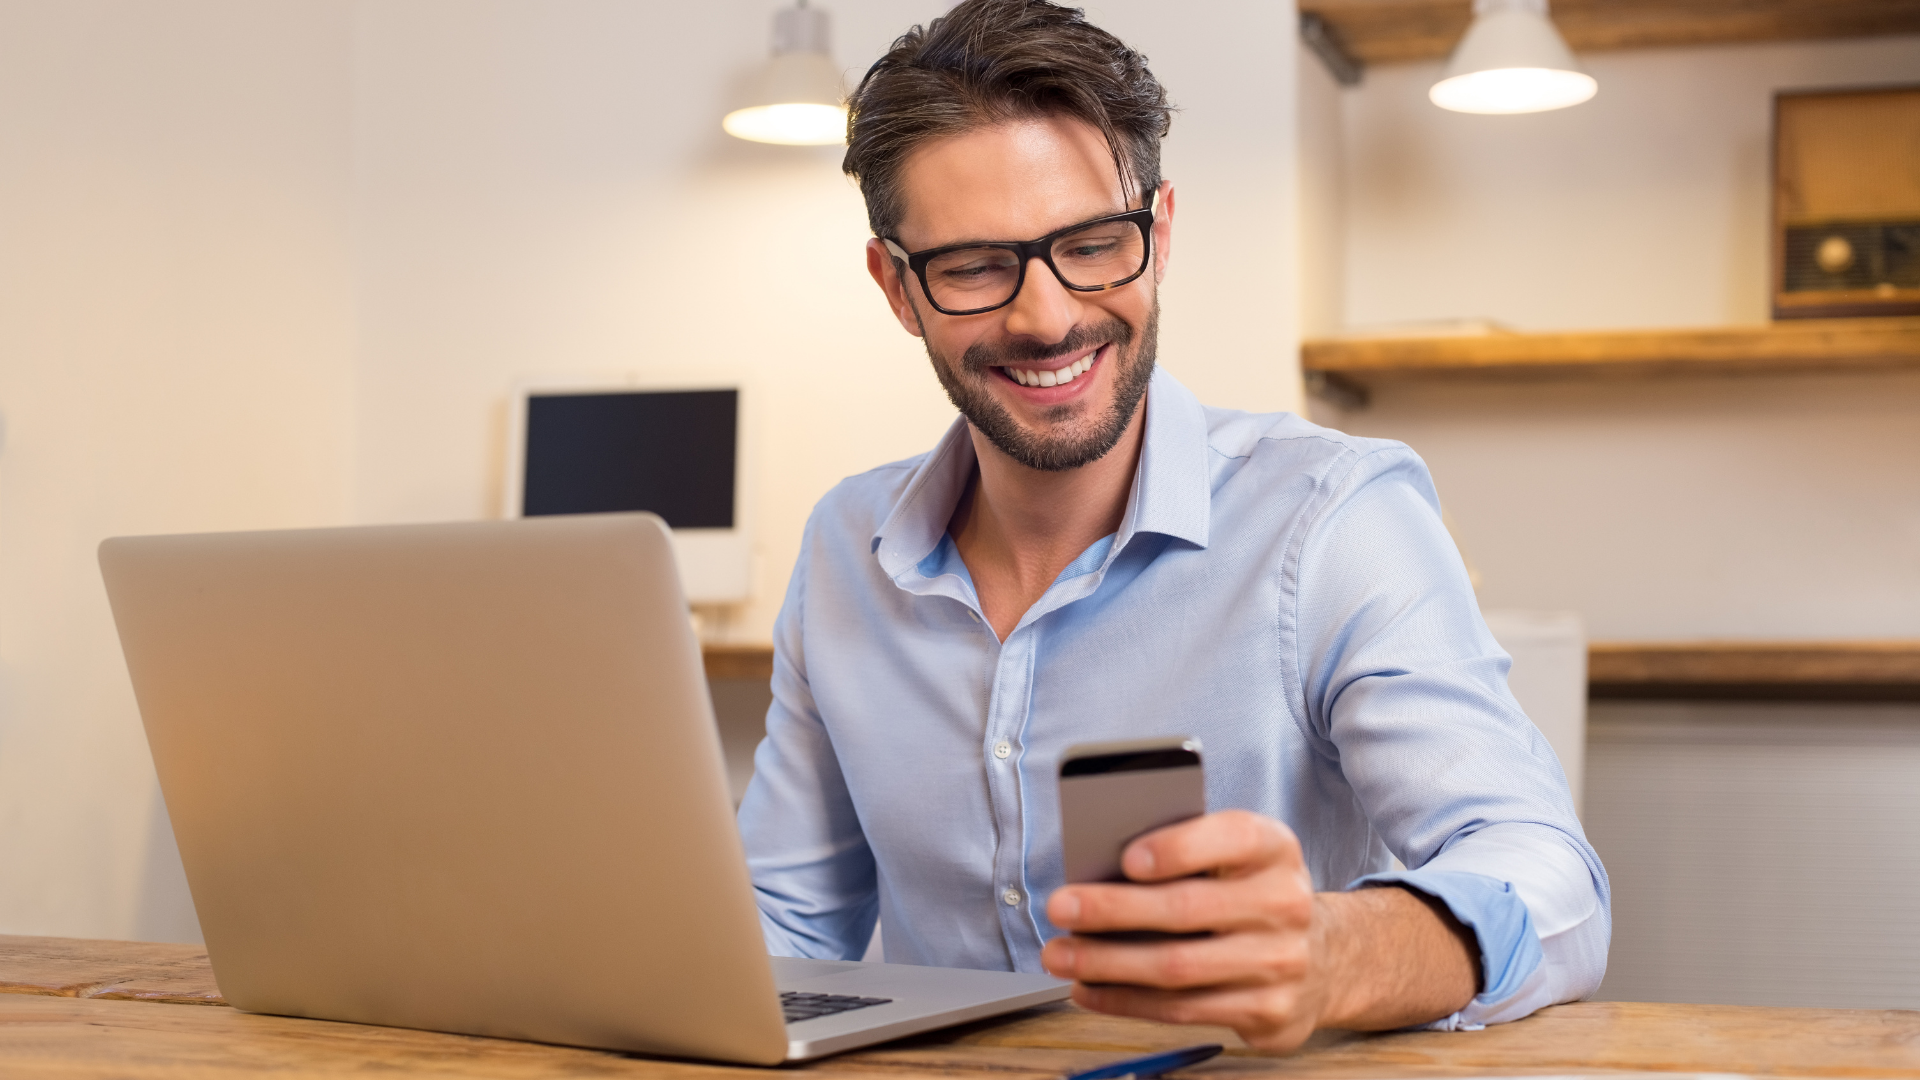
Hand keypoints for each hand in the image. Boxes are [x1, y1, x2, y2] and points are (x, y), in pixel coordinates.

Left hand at [1041, 810, 1476, 1049]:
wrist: (1318, 958)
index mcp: (1274, 848)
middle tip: (1060, 906)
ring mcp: (1281, 962)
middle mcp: (1286, 903)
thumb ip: (1181, 852)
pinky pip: (1182, 1010)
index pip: (1232, 837)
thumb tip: (1097, 869)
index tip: (1126, 859)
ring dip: (1106, 963)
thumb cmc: (1246, 894)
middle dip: (1113, 909)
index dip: (1178, 848)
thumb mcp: (1231, 858)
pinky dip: (1125, 1000)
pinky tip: (1088, 988)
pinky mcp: (1268, 1011)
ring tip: (1059, 954)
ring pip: (1178, 967)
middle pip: (1189, 909)